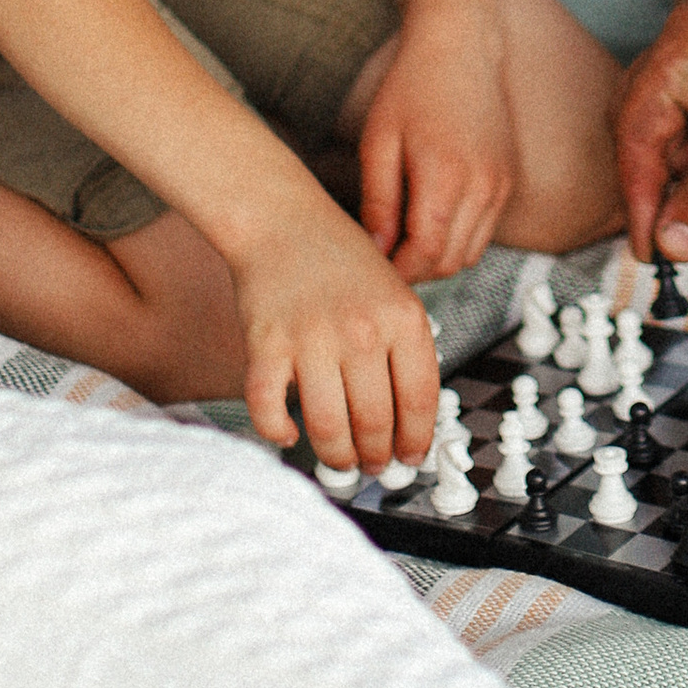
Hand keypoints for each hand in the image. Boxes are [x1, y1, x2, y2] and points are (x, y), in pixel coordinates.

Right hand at [225, 185, 443, 469]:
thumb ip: (405, 349)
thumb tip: (411, 421)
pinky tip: (287, 434)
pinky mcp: (267, 344)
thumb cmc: (341, 261)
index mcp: (402, 317)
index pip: (420, 399)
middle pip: (376, 422)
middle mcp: (362, 330)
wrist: (282, 221)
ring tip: (340, 460)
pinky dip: (277, 431)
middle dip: (377, 456)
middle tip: (373, 466)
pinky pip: (270, 408)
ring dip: (336, 455)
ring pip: (328, 427)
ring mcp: (312, 338)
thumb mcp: (394, 293)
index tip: (410, 458)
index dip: (416, 440)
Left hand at [356, 2, 518, 280]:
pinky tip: (431, 216)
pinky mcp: (508, 179)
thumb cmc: (412, 87)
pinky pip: (484, 232)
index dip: (396, 270)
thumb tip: (377, 251)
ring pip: (469, 254)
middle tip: (383, 253)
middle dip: (414, 269)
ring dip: (437, 258)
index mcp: (446, 177)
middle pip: (449, 263)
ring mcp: (501, 184)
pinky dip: (458, 238)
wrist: (460, 46)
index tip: (372, 264)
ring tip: (404, 237)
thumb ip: (378, 201)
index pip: (425, 255)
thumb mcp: (379, 142)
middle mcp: (482, 186)